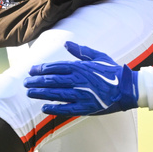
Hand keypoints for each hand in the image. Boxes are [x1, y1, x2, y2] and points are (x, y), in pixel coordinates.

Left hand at [24, 41, 138, 115]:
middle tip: (25, 82)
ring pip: (56, 94)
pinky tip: (44, 107)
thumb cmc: (111, 70)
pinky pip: (66, 108)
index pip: (56, 67)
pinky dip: (54, 108)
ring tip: (29, 93)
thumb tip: (66, 43)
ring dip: (41, 93)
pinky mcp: (85, 107)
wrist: (126, 88)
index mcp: (80, 67)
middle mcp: (78, 80)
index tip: (31, 70)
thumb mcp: (98, 56)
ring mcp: (81, 94)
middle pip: (52, 80)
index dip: (42, 69)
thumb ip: (81, 50)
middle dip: (36, 81)